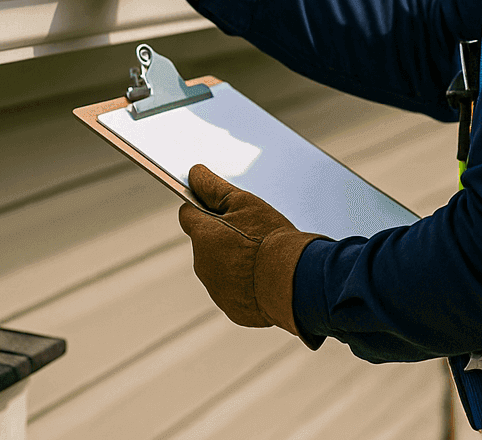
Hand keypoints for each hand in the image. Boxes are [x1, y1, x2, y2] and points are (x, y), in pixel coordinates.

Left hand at [178, 164, 324, 337]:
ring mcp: (217, 290)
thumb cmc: (270, 239)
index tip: (219, 208)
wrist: (293, 280)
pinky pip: (236, 292)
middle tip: (252, 233)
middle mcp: (203, 265)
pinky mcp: (234, 309)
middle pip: (206, 244)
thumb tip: (194, 173)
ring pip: (221, 269)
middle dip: (223, 238)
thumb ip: (214, 187)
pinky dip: (247, 285)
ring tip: (264, 256)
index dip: (203, 208)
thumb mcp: (244, 203)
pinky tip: (267, 278)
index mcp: (202, 236)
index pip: (188, 215)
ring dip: (235, 262)